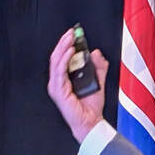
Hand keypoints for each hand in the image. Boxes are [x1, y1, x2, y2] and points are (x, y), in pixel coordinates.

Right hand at [47, 28, 108, 142]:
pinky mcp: (58, 91)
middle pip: (57, 56)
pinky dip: (64, 60)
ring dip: (63, 47)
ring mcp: (56, 86)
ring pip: (56, 61)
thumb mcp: (98, 81)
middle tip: (71, 32)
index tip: (74, 33)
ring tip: (70, 38)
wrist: (90, 122)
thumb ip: (99, 67)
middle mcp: (58, 81)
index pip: (62, 57)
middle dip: (64, 42)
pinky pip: (60, 72)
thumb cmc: (91, 106)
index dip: (66, 44)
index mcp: (64, 78)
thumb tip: (96, 52)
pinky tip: (70, 52)